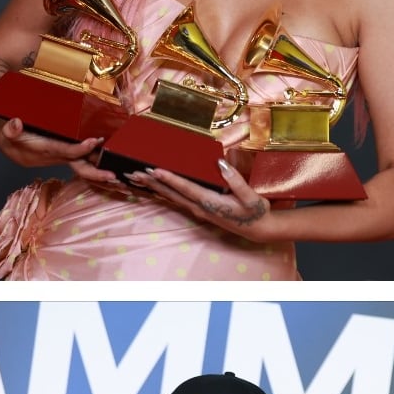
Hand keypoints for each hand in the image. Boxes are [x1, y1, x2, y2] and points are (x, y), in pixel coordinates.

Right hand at [0, 117, 120, 185]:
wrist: (7, 141)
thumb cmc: (8, 136)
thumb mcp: (4, 131)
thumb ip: (10, 129)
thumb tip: (16, 124)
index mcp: (42, 152)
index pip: (64, 151)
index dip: (79, 148)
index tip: (94, 142)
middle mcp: (55, 157)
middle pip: (78, 167)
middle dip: (95, 173)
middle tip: (113, 176)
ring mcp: (61, 156)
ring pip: (83, 165)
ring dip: (99, 170)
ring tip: (117, 175)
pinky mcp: (64, 153)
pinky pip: (82, 160)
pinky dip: (95, 163)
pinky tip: (109, 164)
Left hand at [128, 159, 273, 238]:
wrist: (258, 229)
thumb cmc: (256, 212)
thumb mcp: (251, 197)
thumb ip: (236, 181)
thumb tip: (220, 164)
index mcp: (211, 203)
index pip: (186, 188)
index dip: (170, 178)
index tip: (154, 170)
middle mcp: (200, 208)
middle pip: (172, 194)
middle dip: (153, 183)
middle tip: (135, 173)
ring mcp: (198, 210)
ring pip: (172, 197)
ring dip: (154, 188)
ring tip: (138, 179)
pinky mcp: (199, 210)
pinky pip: (177, 200)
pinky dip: (164, 193)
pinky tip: (155, 188)